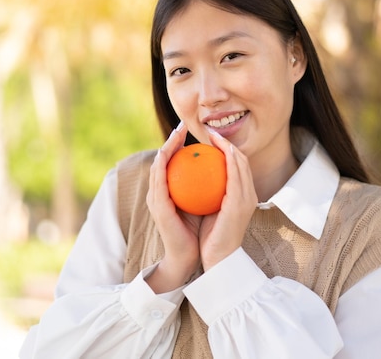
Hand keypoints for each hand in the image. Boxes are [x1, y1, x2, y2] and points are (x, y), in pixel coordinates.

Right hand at [145, 122, 201, 292]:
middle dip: (171, 139)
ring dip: (166, 147)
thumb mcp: (208, 203)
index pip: (175, 162)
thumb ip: (210, 186)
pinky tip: (172, 153)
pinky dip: (164, 165)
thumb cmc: (203, 230)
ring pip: (158, 166)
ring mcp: (156, 200)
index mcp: (172, 191)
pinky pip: (160, 181)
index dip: (180, 143)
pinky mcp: (158, 208)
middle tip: (182, 124)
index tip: (190, 129)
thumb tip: (224, 165)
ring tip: (176, 132)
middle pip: (164, 159)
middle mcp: (160, 193)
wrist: (194, 256)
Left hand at [199, 130, 257, 270]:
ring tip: (211, 136)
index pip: (238, 167)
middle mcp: (249, 195)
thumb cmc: (210, 237)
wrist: (217, 260)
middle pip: (241, 160)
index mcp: (244, 197)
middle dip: (228, 142)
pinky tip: (212, 152)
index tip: (211, 139)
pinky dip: (226, 160)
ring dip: (227, 146)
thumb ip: (208, 194)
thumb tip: (194, 177)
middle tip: (210, 132)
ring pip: (240, 164)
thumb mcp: (211, 211)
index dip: (227, 149)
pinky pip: (233, 175)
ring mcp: (246, 199)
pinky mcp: (239, 204)